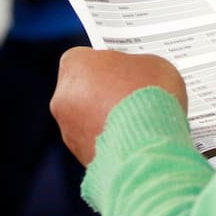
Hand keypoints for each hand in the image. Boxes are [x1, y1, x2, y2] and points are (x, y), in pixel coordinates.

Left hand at [51, 48, 187, 165]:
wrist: (147, 149)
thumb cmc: (147, 99)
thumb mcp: (153, 64)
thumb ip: (137, 67)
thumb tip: (139, 77)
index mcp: (74, 64)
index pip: (86, 58)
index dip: (109, 64)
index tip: (127, 69)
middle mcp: (63, 97)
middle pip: (85, 90)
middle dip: (107, 93)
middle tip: (137, 95)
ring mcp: (69, 131)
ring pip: (89, 120)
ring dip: (109, 121)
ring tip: (143, 122)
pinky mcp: (81, 157)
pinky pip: (98, 144)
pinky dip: (113, 143)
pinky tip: (139, 142)